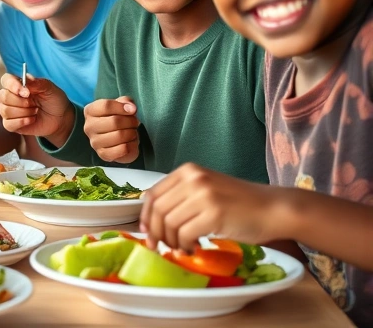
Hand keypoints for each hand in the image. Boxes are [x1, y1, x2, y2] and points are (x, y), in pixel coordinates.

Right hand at [0, 73, 73, 142]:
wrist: (60, 119)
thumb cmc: (54, 101)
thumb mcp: (50, 89)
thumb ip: (38, 83)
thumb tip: (26, 77)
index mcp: (18, 84)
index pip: (6, 80)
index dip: (12, 85)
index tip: (26, 92)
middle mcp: (11, 96)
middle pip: (2, 96)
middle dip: (20, 102)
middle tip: (34, 104)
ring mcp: (9, 111)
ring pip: (5, 110)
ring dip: (24, 112)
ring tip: (35, 112)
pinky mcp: (11, 124)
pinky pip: (7, 124)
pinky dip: (21, 122)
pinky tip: (32, 120)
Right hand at [84, 96, 139, 162]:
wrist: (115, 139)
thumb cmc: (117, 118)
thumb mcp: (121, 105)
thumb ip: (126, 101)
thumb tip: (131, 108)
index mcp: (90, 111)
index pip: (105, 106)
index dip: (122, 107)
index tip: (133, 110)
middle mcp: (89, 127)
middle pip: (114, 121)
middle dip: (130, 121)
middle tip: (135, 123)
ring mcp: (94, 142)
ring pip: (119, 135)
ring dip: (132, 133)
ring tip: (132, 132)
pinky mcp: (103, 154)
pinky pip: (123, 149)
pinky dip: (132, 145)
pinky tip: (130, 142)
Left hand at [140, 163, 282, 251]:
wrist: (274, 208)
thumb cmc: (240, 203)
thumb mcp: (206, 190)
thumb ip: (181, 196)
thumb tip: (150, 218)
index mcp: (188, 171)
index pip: (153, 194)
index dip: (145, 216)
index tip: (146, 232)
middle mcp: (193, 179)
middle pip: (158, 210)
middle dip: (156, 232)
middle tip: (161, 246)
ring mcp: (204, 195)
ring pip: (169, 224)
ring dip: (172, 241)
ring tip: (183, 247)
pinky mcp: (214, 214)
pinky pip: (185, 234)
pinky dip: (185, 246)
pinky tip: (194, 248)